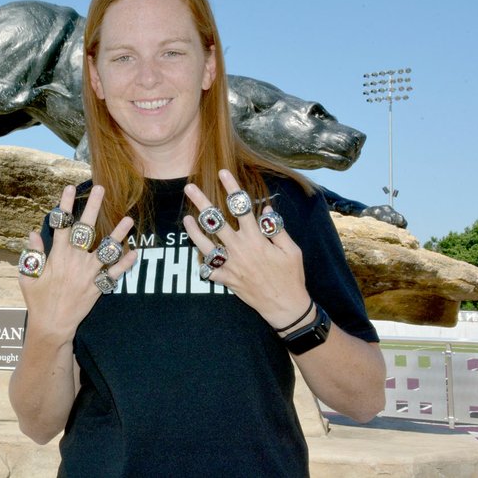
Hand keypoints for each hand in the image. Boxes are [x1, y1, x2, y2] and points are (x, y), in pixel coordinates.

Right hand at [18, 184, 136, 343]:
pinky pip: (114, 273)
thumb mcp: (28, 277)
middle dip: (93, 207)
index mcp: (57, 256)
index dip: (65, 205)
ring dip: (118, 234)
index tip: (70, 188)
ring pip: (106, 249)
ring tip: (128, 219)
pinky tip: (136, 253)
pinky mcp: (98, 286)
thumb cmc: (38, 301)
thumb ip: (33, 254)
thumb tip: (33, 233)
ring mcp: (88, 273)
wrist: (53, 326)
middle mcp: (74, 260)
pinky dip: (125, 264)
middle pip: (85, 229)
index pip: (61, 225)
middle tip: (100, 188)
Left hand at [182, 169, 310, 328]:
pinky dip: (203, 261)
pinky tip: (197, 251)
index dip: (232, 188)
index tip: (223, 173)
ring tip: (186, 217)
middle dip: (202, 202)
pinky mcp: (226, 279)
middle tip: (189, 187)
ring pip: (205, 244)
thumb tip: (266, 209)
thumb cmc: (291, 275)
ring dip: (194, 230)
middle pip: (216, 220)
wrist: (284, 306)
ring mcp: (230, 265)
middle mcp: (239, 249)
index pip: (241, 207)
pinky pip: (209, 269)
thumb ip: (276, 228)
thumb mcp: (291, 249)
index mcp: (256, 238)